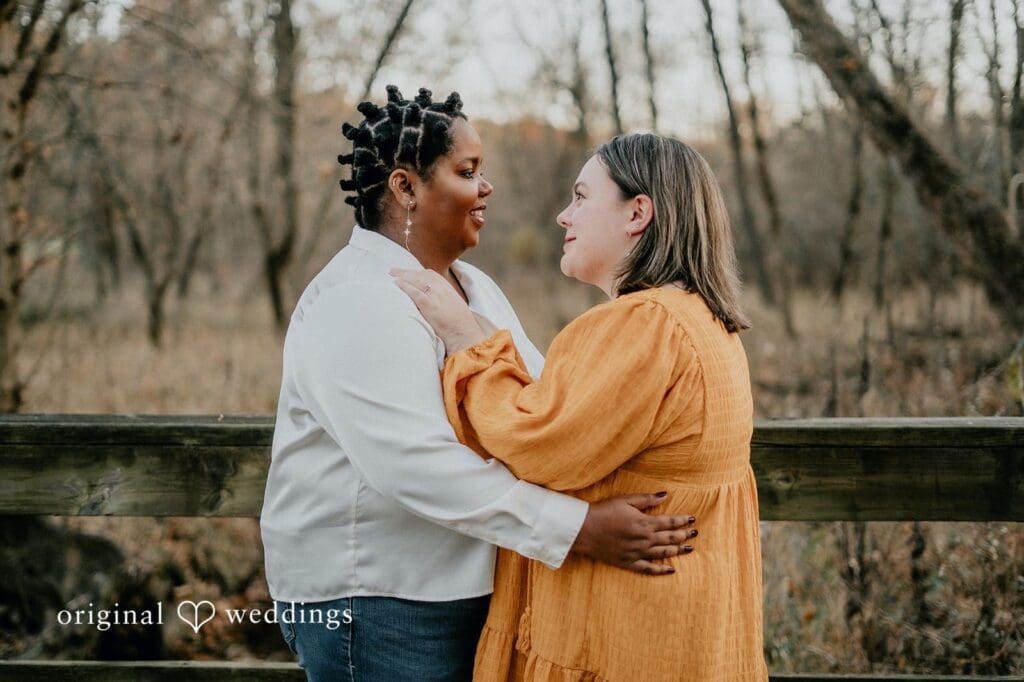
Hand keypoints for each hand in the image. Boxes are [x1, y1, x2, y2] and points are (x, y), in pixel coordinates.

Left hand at [390, 268, 487, 352]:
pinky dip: (405, 286)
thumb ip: (444, 301)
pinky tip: (397, 284)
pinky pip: (415, 292)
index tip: (408, 272)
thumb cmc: (460, 326)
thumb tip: (432, 302)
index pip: (431, 275)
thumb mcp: (454, 307)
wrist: (466, 335)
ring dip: (403, 276)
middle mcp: (443, 290)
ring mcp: (437, 297)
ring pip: (417, 280)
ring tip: (392, 274)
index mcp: (448, 289)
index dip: (417, 272)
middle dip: (407, 271)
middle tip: (393, 270)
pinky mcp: (431, 306)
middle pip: (422, 275)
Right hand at [571, 493, 697, 574]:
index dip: (682, 521)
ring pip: (663, 553)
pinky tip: (671, 570)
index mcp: (645, 523)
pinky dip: (661, 570)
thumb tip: (665, 495)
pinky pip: (649, 568)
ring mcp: (638, 552)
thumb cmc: (604, 512)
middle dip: (684, 535)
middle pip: (669, 538)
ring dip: (678, 551)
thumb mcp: (625, 500)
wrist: (584, 530)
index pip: (670, 522)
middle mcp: (645, 539)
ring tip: (689, 549)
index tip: (693, 519)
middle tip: (694, 533)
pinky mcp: (629, 562)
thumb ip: (647, 499)